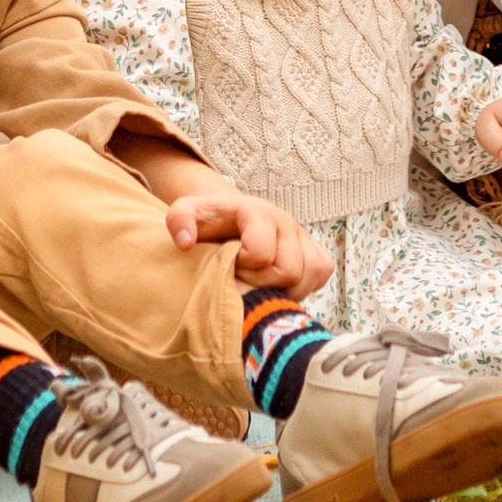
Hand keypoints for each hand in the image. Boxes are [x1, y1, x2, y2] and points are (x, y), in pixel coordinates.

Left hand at [165, 187, 334, 295]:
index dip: (244, 267)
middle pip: (290, 270)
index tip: (231, 265)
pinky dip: (305, 286)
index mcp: (256, 212)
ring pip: (310, 274)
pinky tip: (281, 287)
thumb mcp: (186, 214)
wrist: (230, 217)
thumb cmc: (209, 222)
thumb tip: (185, 242)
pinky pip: (322, 273)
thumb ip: (179, 221)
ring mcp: (302, 236)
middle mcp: (285, 222)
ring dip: (285, 289)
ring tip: (262, 286)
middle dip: (264, 283)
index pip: (262, 252)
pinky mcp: (314, 250)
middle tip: (246, 280)